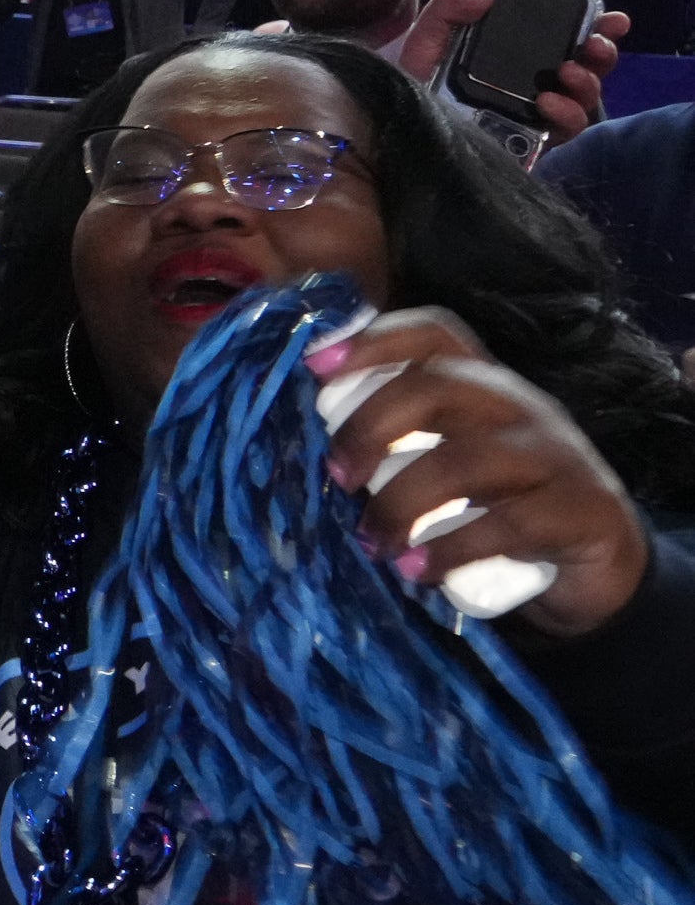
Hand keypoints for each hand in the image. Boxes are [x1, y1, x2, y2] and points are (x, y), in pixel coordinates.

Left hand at [307, 309, 656, 636]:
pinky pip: (510, 523)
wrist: (602, 564)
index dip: (374, 339)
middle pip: (436, 386)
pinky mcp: (582, 510)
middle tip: (337, 476)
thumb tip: (302, 451)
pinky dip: (453, 549)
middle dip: (370, 427)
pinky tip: (419, 571)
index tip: (315, 366)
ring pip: (467, 459)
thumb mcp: (452, 462)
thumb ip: (400, 444)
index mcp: (484, 385)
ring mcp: (556, 456)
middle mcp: (520, 407)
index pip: (434, 334)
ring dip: (402, 503)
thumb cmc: (503, 505)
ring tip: (374, 542)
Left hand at [395, 0, 629, 140]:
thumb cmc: (415, 79)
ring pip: (585, 100)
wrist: (397, 124)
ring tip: (567, 73)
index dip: (598, 29)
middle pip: (588, 69)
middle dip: (601, 54)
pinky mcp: (530, 141)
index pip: (569, 40)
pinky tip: (547, 103)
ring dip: (587, 83)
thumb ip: (448, 9)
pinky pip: (564, 131)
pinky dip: (566, 114)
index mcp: (520, 55)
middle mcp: (536, 84)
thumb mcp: (427, 37)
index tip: (612, 19)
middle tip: (593, 46)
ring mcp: (536, 114)